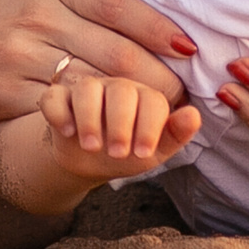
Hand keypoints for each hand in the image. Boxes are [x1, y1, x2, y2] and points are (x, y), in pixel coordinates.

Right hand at [0, 0, 192, 127]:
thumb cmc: (8, 17)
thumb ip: (97, 7)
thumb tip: (164, 30)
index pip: (122, 8)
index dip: (162, 33)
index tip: (190, 52)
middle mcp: (40, 16)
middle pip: (119, 56)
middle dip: (160, 82)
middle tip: (182, 98)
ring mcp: (21, 54)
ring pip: (98, 89)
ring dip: (134, 110)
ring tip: (157, 118)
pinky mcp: (8, 91)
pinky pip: (65, 111)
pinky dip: (95, 123)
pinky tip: (113, 129)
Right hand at [38, 70, 201, 181]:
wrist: (87, 161)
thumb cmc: (126, 151)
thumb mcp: (154, 151)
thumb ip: (175, 134)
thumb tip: (194, 115)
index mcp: (144, 96)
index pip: (151, 100)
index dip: (149, 126)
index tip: (143, 152)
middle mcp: (115, 86)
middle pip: (120, 90)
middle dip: (120, 124)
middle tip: (118, 153)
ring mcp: (85, 89)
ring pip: (86, 88)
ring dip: (89, 119)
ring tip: (92, 146)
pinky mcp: (58, 97)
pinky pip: (54, 96)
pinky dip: (59, 113)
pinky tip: (66, 132)